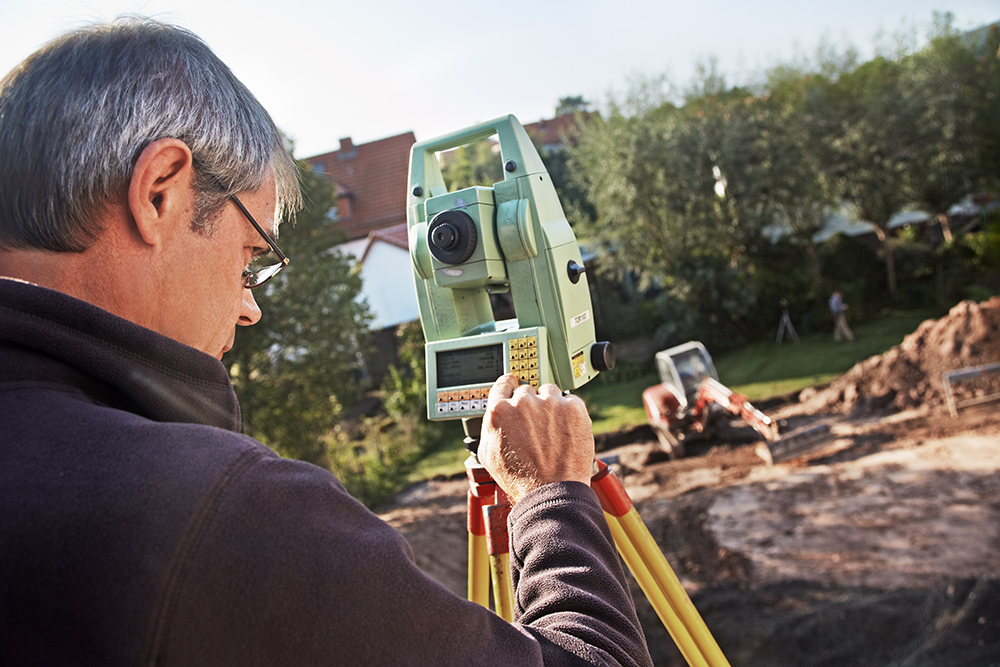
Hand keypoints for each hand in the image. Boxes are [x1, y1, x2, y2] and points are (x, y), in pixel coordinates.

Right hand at [478, 374, 594, 503]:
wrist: (552, 491)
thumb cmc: (521, 479)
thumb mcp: (489, 454)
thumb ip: (490, 426)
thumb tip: (495, 415)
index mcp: (500, 411)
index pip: (503, 384)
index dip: (509, 386)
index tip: (514, 385)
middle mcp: (523, 402)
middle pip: (528, 390)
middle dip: (531, 404)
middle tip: (537, 426)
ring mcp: (550, 403)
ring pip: (550, 392)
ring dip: (551, 406)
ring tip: (553, 431)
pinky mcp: (573, 408)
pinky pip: (571, 401)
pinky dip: (570, 413)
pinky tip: (567, 432)